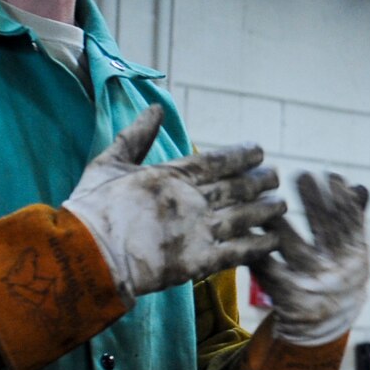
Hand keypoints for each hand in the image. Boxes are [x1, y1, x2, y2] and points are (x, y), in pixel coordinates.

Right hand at [62, 105, 284, 303]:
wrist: (87, 255)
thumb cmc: (91, 210)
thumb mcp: (109, 163)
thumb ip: (135, 136)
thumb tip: (154, 107)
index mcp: (173, 175)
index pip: (219, 160)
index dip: (243, 155)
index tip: (260, 152)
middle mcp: (194, 200)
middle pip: (239, 188)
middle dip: (261, 182)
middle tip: (276, 178)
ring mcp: (200, 231)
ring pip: (245, 217)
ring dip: (267, 211)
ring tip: (282, 207)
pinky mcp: (200, 262)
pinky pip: (239, 252)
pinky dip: (260, 246)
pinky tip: (274, 241)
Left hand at [252, 171, 369, 344]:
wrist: (322, 330)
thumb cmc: (336, 279)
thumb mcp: (351, 253)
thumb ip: (354, 220)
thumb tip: (361, 187)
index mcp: (357, 258)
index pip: (353, 222)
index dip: (342, 198)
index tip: (331, 176)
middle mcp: (338, 272)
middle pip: (326, 231)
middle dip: (315, 202)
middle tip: (303, 175)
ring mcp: (313, 286)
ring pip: (294, 248)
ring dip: (281, 223)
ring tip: (268, 201)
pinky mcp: (288, 300)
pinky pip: (269, 270)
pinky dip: (260, 250)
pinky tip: (249, 233)